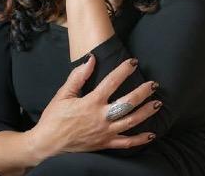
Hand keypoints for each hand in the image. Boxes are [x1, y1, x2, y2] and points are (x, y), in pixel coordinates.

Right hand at [24, 54, 160, 163]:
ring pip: (131, 122)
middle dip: (143, 92)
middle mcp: (101, 117)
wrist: (46, 144)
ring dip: (146, 112)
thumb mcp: (63, 95)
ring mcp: (104, 132)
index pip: (111, 82)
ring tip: (158, 103)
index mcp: (91, 103)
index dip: (124, 71)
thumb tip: (91, 59)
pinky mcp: (104, 144)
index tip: (133, 62)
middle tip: (154, 84)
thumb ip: (78, 77)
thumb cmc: (53, 118)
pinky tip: (151, 134)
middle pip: (127, 103)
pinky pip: (126, 143)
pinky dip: (139, 140)